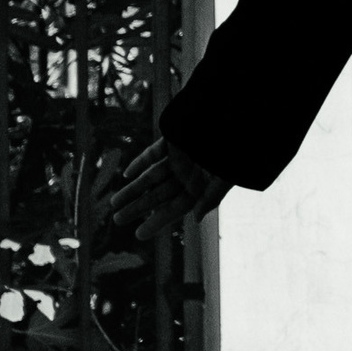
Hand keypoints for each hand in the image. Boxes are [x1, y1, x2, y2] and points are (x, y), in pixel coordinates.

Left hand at [108, 136, 231, 241]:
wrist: (236, 115)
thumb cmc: (237, 149)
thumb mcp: (227, 176)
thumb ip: (211, 197)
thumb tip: (195, 219)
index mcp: (200, 187)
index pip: (175, 208)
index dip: (157, 221)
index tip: (139, 234)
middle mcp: (187, 175)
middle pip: (158, 195)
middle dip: (138, 207)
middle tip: (118, 220)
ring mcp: (179, 157)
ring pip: (151, 177)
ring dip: (133, 189)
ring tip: (114, 203)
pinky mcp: (173, 140)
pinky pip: (153, 153)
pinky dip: (140, 162)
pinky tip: (127, 174)